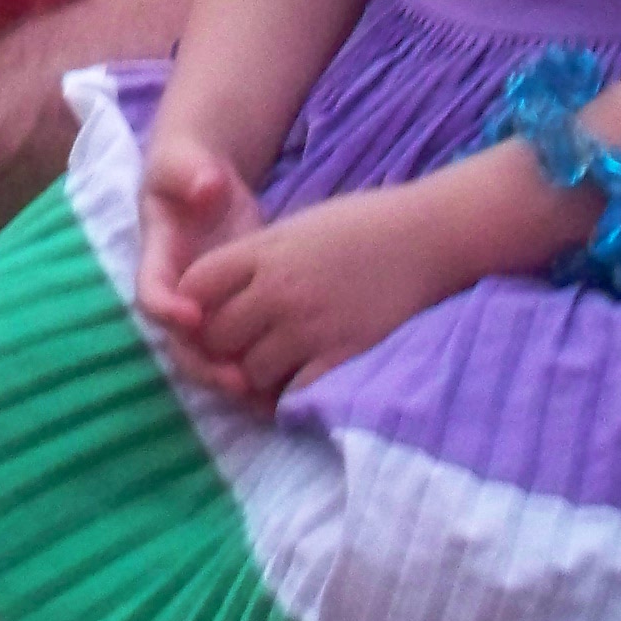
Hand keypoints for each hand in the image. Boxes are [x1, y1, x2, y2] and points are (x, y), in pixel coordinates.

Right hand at [133, 133, 265, 382]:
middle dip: (202, 364)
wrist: (203, 178)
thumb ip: (193, 173)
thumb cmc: (188, 168)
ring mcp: (201, 305)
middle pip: (176, 341)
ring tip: (263, 397)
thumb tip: (207, 186)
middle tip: (237, 380)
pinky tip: (281, 391)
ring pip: (204, 355)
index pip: (149, 291)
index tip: (192, 317)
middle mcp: (174, 290)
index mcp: (156, 254)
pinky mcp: (231, 310)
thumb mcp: (185, 162)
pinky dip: (252, 373)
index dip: (165, 308)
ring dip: (227, 378)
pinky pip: (233, 350)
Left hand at [172, 177, 478, 406]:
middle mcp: (277, 289)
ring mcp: (309, 325)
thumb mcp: (296, 228)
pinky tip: (300, 383)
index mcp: (262, 251)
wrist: (426, 236)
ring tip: (274, 367)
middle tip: (239, 350)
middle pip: (217, 335)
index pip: (195, 285)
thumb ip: (255, 260)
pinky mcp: (342, 355)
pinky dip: (290, 395)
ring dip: (256, 375)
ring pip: (250, 371)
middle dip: (222, 347)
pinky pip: (294, 393)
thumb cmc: (362, 225)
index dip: (194, 305)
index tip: (209, 313)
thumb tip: (221, 297)